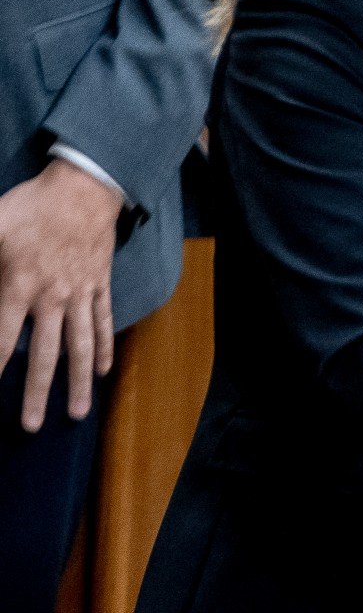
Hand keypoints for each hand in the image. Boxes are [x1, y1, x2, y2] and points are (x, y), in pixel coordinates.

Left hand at [0, 159, 124, 430]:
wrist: (86, 186)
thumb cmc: (32, 205)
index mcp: (21, 285)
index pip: (3, 339)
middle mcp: (53, 297)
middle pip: (46, 355)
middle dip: (35, 393)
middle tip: (30, 426)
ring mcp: (80, 293)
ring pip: (80, 346)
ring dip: (78, 383)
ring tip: (77, 413)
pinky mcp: (99, 284)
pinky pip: (102, 322)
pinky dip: (103, 349)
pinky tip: (103, 372)